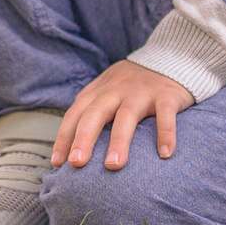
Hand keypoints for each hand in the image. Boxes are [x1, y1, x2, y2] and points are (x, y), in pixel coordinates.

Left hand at [51, 59, 193, 171]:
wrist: (168, 59)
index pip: (75, 114)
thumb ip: (90, 112)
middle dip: (84, 138)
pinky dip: (166, 133)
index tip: (57, 162)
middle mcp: (116, 91)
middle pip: (95, 114)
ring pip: (127, 116)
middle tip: (76, 163)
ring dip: (119, 141)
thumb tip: (71, 149)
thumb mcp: (107, 91)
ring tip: (113, 165)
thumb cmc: (132, 85)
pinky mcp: (166, 95)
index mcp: (99, 92)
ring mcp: (141, 93)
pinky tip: (165, 154)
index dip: (64, 137)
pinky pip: (165, 115)